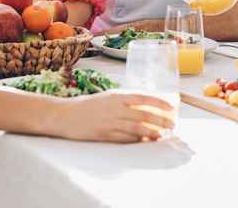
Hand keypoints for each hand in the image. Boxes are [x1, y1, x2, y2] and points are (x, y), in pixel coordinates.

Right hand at [52, 91, 175, 142]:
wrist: (65, 116)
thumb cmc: (88, 106)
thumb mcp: (107, 97)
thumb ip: (124, 100)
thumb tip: (145, 104)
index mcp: (117, 96)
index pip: (144, 97)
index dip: (160, 103)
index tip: (172, 107)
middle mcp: (115, 108)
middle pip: (144, 114)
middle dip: (161, 120)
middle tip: (172, 124)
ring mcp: (110, 122)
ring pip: (138, 128)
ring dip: (153, 132)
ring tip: (162, 135)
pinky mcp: (105, 135)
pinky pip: (126, 139)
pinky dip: (138, 140)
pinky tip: (146, 141)